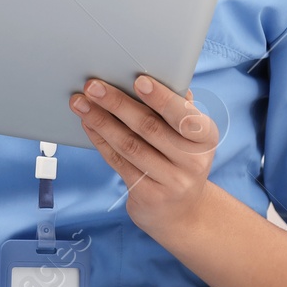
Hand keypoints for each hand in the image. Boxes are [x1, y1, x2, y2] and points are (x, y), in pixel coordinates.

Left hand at [71, 75, 218, 236]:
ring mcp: (171, 182)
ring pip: (128, 145)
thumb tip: (161, 75)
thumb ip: (178, 106)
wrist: (182, 211)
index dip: (161, 98)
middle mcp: (193, 162)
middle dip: (117, 103)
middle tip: (93, 85)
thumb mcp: (190, 134)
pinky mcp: (147, 195)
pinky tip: (87, 123)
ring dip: (100, 120)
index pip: (184, 116)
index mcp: (206, 138)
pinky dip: (100, 139)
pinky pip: (118, 161)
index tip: (138, 80)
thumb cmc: (181, 157)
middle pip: (149, 128)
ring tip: (80, 102)